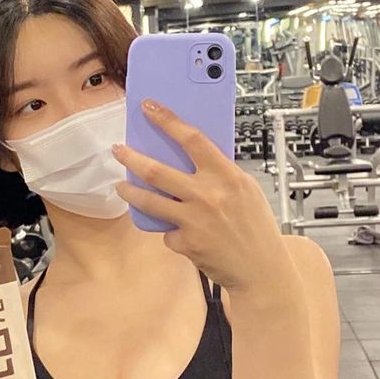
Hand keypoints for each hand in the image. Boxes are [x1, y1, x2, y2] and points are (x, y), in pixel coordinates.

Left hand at [112, 99, 296, 298]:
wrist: (262, 270)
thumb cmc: (256, 228)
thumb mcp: (246, 190)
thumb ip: (219, 174)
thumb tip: (188, 157)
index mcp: (227, 176)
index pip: (192, 139)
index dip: (167, 121)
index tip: (149, 108)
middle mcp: (208, 195)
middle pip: (157, 171)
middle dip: (131, 158)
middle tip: (118, 150)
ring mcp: (195, 220)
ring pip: (149, 200)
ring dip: (130, 192)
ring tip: (121, 186)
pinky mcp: (186, 243)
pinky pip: (167, 231)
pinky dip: (171, 231)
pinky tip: (183, 235)